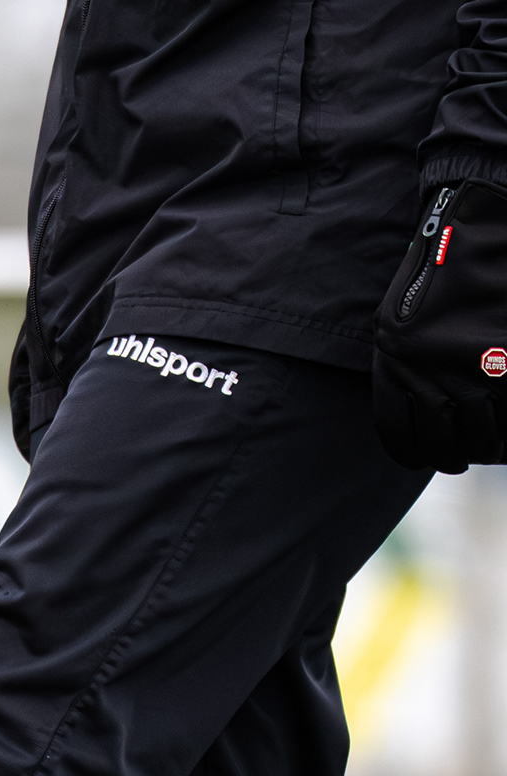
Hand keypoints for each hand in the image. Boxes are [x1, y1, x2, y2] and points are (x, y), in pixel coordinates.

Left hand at [373, 182, 506, 472]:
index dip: (422, 452)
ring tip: (499, 438)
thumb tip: (424, 418)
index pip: (401, 436)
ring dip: (493, 442)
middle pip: (445, 442)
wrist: (489, 205)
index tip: (437, 454)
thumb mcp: (402, 315)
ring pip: (484, 434)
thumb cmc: (447, 258)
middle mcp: (429, 366)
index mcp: (395, 358)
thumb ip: (406, 367)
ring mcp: (476, 363)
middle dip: (461, 451)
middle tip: (475, 448)